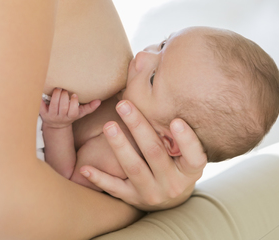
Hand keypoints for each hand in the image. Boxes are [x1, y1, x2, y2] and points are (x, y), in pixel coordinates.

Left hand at [40, 88, 100, 128]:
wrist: (56, 125)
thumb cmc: (69, 115)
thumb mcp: (80, 113)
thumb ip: (89, 107)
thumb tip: (99, 101)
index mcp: (71, 116)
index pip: (73, 111)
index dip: (73, 102)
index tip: (74, 95)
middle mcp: (61, 117)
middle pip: (63, 106)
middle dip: (64, 95)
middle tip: (64, 90)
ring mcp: (51, 115)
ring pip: (53, 104)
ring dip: (56, 94)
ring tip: (58, 89)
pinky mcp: (43, 113)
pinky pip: (41, 106)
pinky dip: (41, 99)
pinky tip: (44, 92)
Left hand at [79, 100, 207, 210]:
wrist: (170, 199)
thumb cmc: (177, 163)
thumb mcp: (186, 151)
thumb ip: (179, 127)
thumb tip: (160, 79)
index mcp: (190, 170)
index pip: (194, 156)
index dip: (186, 140)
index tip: (176, 121)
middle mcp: (173, 183)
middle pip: (155, 153)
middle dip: (138, 128)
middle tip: (123, 105)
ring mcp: (152, 192)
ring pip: (134, 168)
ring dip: (120, 146)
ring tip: (108, 126)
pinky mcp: (133, 199)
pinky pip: (114, 189)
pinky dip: (99, 178)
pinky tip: (85, 168)